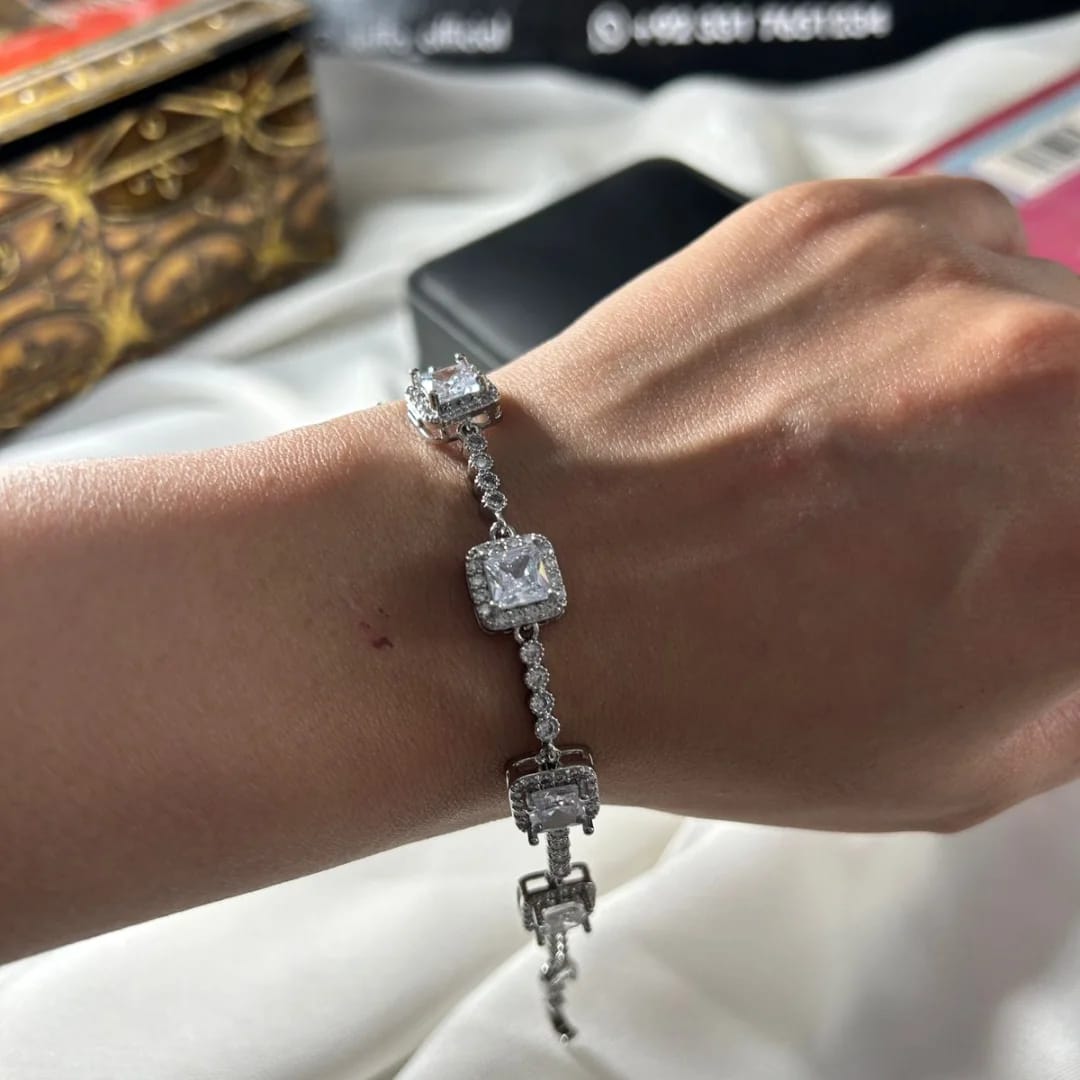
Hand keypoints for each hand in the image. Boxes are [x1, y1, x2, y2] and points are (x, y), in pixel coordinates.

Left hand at [499, 175, 1079, 832]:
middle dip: (1064, 462)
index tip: (1049, 538)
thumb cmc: (710, 695)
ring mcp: (947, 275)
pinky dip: (940, 312)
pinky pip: (967, 244)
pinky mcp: (843, 215)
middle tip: (991, 505)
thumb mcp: (965, 757)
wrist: (526, 585)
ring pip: (1061, 316)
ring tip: (891, 454)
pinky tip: (848, 383)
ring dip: (1018, 384)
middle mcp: (1052, 380)